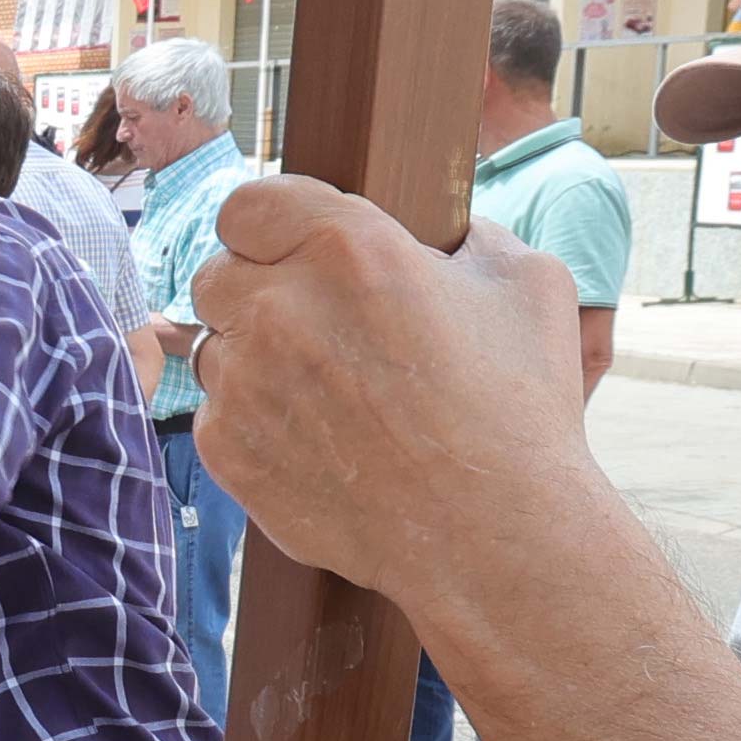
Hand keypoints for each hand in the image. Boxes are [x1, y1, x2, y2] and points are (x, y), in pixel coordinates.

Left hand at [186, 180, 601, 604]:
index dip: (270, 228)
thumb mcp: (527, 283)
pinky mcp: (227, 450)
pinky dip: (251, 424)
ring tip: (325, 395)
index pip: (246, 204)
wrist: (493, 536)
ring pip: (213, 347)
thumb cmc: (520, 409)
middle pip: (217, 274)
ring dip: (252, 361)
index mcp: (346, 246)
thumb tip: (448, 232)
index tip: (294, 252)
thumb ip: (471, 234)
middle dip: (256, 293)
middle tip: (312, 328)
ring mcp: (244, 382)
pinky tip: (315, 443)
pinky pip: (214, 414)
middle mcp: (279, 306)